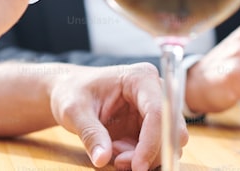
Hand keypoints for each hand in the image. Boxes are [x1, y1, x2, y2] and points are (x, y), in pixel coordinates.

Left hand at [49, 63, 174, 170]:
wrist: (68, 91)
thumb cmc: (71, 92)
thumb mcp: (74, 111)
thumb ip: (90, 134)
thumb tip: (102, 159)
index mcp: (139, 77)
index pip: (158, 112)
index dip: (152, 142)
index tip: (137, 166)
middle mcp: (154, 91)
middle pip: (170, 130)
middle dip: (148, 152)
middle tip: (119, 161)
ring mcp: (154, 109)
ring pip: (166, 144)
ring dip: (143, 157)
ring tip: (113, 152)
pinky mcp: (150, 125)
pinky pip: (156, 150)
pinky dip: (139, 158)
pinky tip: (116, 151)